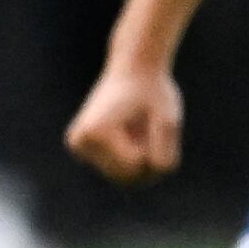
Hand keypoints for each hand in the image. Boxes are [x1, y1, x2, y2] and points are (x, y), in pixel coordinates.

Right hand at [64, 58, 184, 185]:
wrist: (135, 69)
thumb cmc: (153, 92)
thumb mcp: (168, 120)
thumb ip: (164, 158)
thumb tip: (152, 178)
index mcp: (93, 131)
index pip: (136, 165)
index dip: (154, 147)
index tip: (151, 120)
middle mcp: (80, 143)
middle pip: (128, 177)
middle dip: (148, 157)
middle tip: (148, 125)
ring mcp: (80, 149)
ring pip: (125, 178)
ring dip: (142, 158)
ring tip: (138, 129)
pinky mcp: (84, 152)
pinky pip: (121, 172)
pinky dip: (133, 158)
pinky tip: (128, 134)